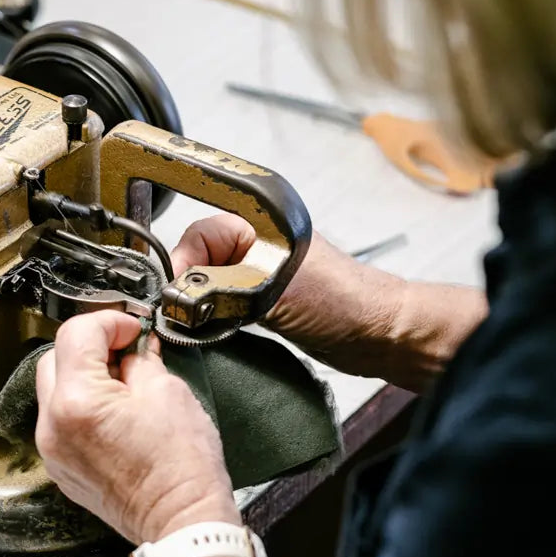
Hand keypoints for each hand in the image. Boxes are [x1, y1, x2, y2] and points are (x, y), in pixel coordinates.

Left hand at [35, 311, 239, 544]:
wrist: (182, 521)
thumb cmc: (181, 469)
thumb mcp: (168, 392)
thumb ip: (141, 360)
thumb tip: (133, 346)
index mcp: (78, 402)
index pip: (77, 334)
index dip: (110, 322)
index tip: (131, 328)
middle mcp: (54, 426)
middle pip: (56, 358)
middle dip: (91, 347)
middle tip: (127, 351)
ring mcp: (54, 450)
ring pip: (55, 390)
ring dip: (84, 377)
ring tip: (124, 384)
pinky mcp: (61, 466)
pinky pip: (61, 421)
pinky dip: (82, 407)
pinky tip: (115, 412)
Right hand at [172, 214, 406, 375]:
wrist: (378, 335)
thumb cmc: (343, 302)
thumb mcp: (271, 292)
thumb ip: (220, 290)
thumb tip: (178, 299)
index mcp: (260, 220)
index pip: (198, 230)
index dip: (183, 260)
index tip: (179, 291)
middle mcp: (256, 241)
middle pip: (197, 258)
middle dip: (191, 286)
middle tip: (193, 312)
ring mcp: (258, 272)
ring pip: (207, 285)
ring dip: (204, 306)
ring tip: (214, 322)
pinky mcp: (261, 301)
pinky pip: (221, 306)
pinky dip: (215, 320)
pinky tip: (223, 331)